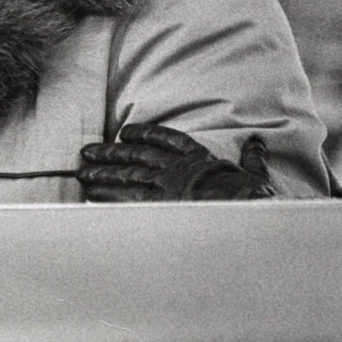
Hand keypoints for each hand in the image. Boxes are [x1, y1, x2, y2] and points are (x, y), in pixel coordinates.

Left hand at [78, 124, 275, 201]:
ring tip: (83, 171)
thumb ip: (252, 159)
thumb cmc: (250, 196)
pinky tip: (91, 193)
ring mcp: (164, 187)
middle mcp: (177, 169)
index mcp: (200, 159)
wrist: (241, 210)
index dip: (145, 134)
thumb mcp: (255, 175)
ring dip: (102, 173)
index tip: (126, 131)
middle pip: (137, 156)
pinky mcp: (156, 206)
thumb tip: (258, 143)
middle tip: (89, 151)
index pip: (167, 140)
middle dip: (111, 153)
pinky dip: (106, 195)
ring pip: (126, 175)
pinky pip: (124, 199)